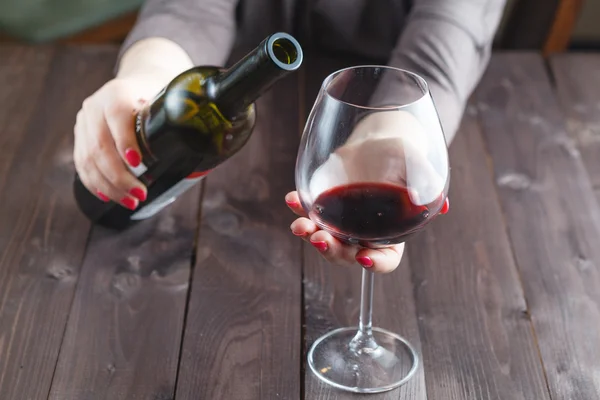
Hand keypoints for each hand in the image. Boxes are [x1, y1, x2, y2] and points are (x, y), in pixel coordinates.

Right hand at [73, 74, 165, 209]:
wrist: (137, 83)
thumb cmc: (156, 96)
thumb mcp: (165, 99)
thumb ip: (174, 117)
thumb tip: (194, 143)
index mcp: (116, 93)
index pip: (117, 116)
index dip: (125, 142)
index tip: (139, 164)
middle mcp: (95, 106)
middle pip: (100, 145)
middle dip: (120, 176)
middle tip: (140, 194)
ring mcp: (84, 122)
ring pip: (88, 159)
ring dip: (109, 185)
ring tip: (129, 201)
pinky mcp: (79, 136)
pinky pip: (82, 164)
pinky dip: (94, 183)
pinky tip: (107, 196)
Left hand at [287, 110, 447, 272]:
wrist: (379, 143)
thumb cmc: (405, 158)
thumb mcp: (419, 167)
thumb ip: (428, 185)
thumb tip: (438, 203)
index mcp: (391, 235)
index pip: (386, 260)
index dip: (376, 264)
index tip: (364, 257)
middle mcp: (363, 235)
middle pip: (347, 255)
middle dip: (332, 251)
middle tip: (320, 239)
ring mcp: (341, 223)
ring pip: (323, 239)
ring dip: (309, 236)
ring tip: (300, 226)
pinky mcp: (323, 206)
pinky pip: (308, 213)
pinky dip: (298, 210)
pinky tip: (291, 199)